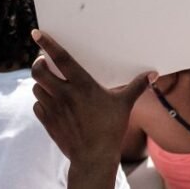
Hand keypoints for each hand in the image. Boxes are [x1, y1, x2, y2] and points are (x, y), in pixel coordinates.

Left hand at [31, 30, 153, 173]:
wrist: (94, 156)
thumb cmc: (110, 128)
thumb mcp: (125, 104)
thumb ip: (137, 86)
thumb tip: (153, 74)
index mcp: (82, 85)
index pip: (61, 59)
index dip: (48, 44)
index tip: (37, 33)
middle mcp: (64, 94)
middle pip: (39, 71)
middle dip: (38, 63)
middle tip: (43, 61)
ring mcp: (53, 109)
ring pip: (36, 87)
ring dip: (40, 82)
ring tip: (49, 80)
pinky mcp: (48, 122)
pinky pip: (37, 105)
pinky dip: (41, 100)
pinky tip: (50, 101)